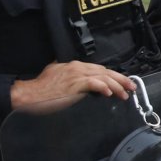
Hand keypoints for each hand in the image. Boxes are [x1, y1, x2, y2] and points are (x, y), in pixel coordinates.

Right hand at [9, 61, 135, 109]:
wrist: (28, 94)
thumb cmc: (40, 88)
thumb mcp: (55, 73)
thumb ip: (66, 72)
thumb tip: (73, 75)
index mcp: (75, 65)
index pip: (100, 69)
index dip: (113, 76)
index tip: (122, 82)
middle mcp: (78, 68)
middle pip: (105, 72)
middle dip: (121, 79)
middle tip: (131, 87)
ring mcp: (77, 75)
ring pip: (104, 77)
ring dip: (117, 86)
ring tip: (125, 94)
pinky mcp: (75, 84)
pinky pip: (94, 84)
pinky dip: (104, 87)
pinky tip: (110, 93)